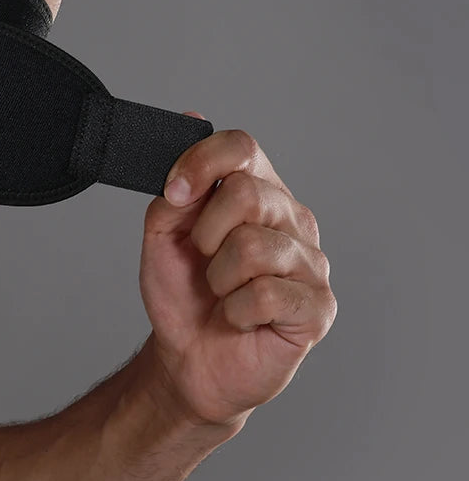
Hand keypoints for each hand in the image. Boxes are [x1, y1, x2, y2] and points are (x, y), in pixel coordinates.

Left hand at [138, 113, 336, 429]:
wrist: (188, 357)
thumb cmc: (183, 293)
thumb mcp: (162, 232)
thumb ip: (176, 186)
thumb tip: (191, 122)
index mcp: (258, 192)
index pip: (242, 147)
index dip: (202, 163)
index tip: (174, 192)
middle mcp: (291, 219)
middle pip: (249, 193)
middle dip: (205, 233)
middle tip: (202, 259)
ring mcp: (310, 262)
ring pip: (253, 247)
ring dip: (218, 278)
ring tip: (223, 292)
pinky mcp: (317, 307)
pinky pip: (268, 294)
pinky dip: (237, 311)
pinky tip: (241, 317)